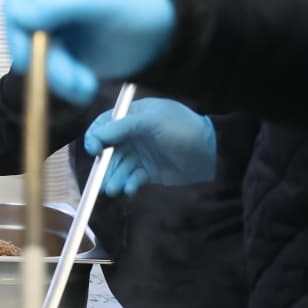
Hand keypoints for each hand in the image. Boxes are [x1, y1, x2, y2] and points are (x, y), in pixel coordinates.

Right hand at [3, 0, 175, 103]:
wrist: (162, 32)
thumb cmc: (135, 4)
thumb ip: (56, 5)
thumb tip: (18, 15)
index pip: (16, 3)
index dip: (17, 32)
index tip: (28, 58)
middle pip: (22, 35)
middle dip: (44, 62)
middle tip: (67, 81)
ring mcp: (52, 25)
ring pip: (38, 58)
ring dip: (59, 77)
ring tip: (86, 88)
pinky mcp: (62, 49)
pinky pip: (51, 70)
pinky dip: (66, 83)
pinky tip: (85, 89)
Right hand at [84, 99, 214, 195]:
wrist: (213, 151)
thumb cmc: (182, 127)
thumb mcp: (152, 120)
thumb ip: (123, 127)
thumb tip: (95, 136)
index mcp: (132, 116)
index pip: (105, 124)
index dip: (95, 137)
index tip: (94, 151)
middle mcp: (133, 135)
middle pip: (109, 149)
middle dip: (103, 165)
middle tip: (100, 180)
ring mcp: (141, 154)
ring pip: (119, 166)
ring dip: (113, 177)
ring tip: (112, 189)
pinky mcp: (150, 172)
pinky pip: (133, 178)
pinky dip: (128, 184)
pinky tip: (129, 190)